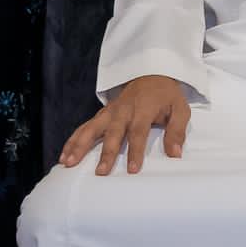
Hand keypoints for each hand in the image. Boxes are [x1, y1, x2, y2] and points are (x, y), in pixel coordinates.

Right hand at [62, 74, 194, 174]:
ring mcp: (109, 112)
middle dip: (106, 152)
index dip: (135, 151)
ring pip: (92, 129)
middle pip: (113, 132)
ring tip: (69, 162)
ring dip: (80, 145)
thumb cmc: (166, 96)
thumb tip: (175, 154)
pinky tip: (64, 155)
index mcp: (144, 109)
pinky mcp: (101, 115)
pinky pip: (85, 127)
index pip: (138, 131)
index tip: (133, 169)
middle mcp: (123, 111)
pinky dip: (73, 140)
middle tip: (101, 172)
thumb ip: (177, 131)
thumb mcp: (180, 109)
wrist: (151, 74)